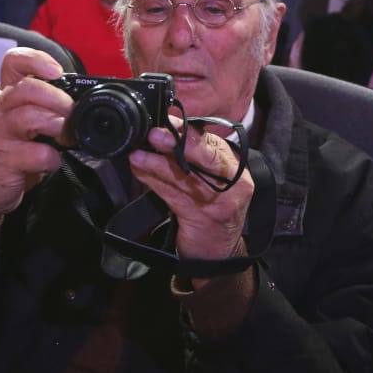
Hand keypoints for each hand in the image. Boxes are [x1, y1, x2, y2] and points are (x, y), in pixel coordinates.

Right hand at [0, 48, 72, 238]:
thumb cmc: (11, 152)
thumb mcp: (26, 123)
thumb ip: (45, 107)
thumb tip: (82, 102)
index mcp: (6, 95)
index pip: (13, 61)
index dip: (36, 59)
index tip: (57, 71)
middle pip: (28, 88)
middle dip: (58, 100)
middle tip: (72, 115)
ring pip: (29, 116)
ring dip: (57, 126)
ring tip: (66, 138)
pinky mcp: (2, 159)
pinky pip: (35, 153)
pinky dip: (51, 158)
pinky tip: (51, 162)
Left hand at [129, 119, 253, 270]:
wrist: (218, 253)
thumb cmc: (213, 209)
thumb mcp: (213, 180)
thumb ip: (197, 157)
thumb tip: (165, 131)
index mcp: (235, 168)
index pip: (213, 144)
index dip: (190, 132)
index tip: (170, 119)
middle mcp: (234, 183)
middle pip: (208, 158)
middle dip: (180, 143)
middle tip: (156, 134)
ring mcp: (219, 202)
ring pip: (185, 177)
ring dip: (157, 164)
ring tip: (137, 155)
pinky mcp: (202, 219)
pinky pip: (173, 196)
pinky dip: (154, 182)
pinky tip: (140, 172)